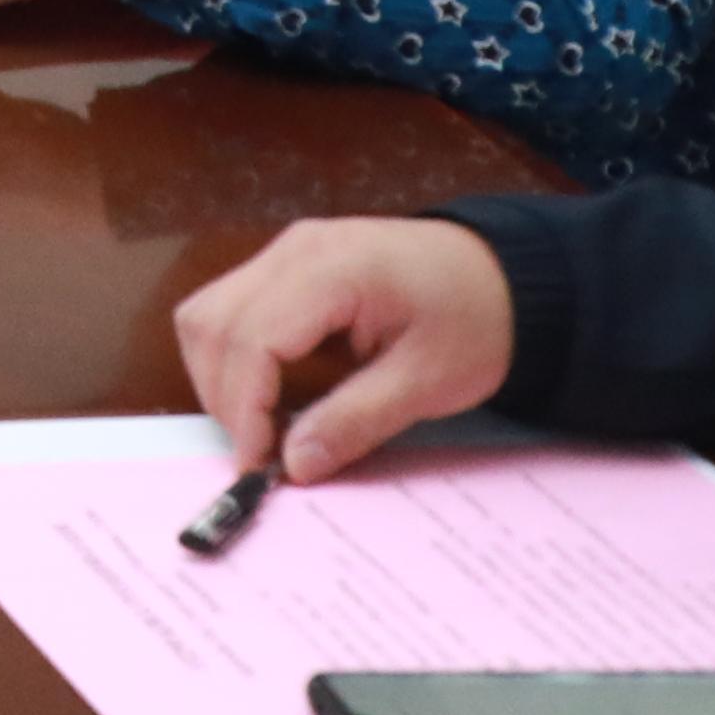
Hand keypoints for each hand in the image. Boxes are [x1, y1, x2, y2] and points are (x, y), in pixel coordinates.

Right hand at [172, 216, 518, 481]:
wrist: (506, 274)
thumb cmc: (475, 322)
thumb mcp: (427, 382)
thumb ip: (355, 421)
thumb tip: (293, 465)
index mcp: (333, 270)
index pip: (252, 337)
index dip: (244, 407)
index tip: (257, 463)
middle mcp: (294, 249)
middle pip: (212, 321)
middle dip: (223, 396)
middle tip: (257, 451)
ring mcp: (284, 250)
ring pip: (207, 313)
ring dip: (218, 375)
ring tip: (258, 424)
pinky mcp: (286, 263)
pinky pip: (229, 307)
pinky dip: (233, 356)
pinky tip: (267, 391)